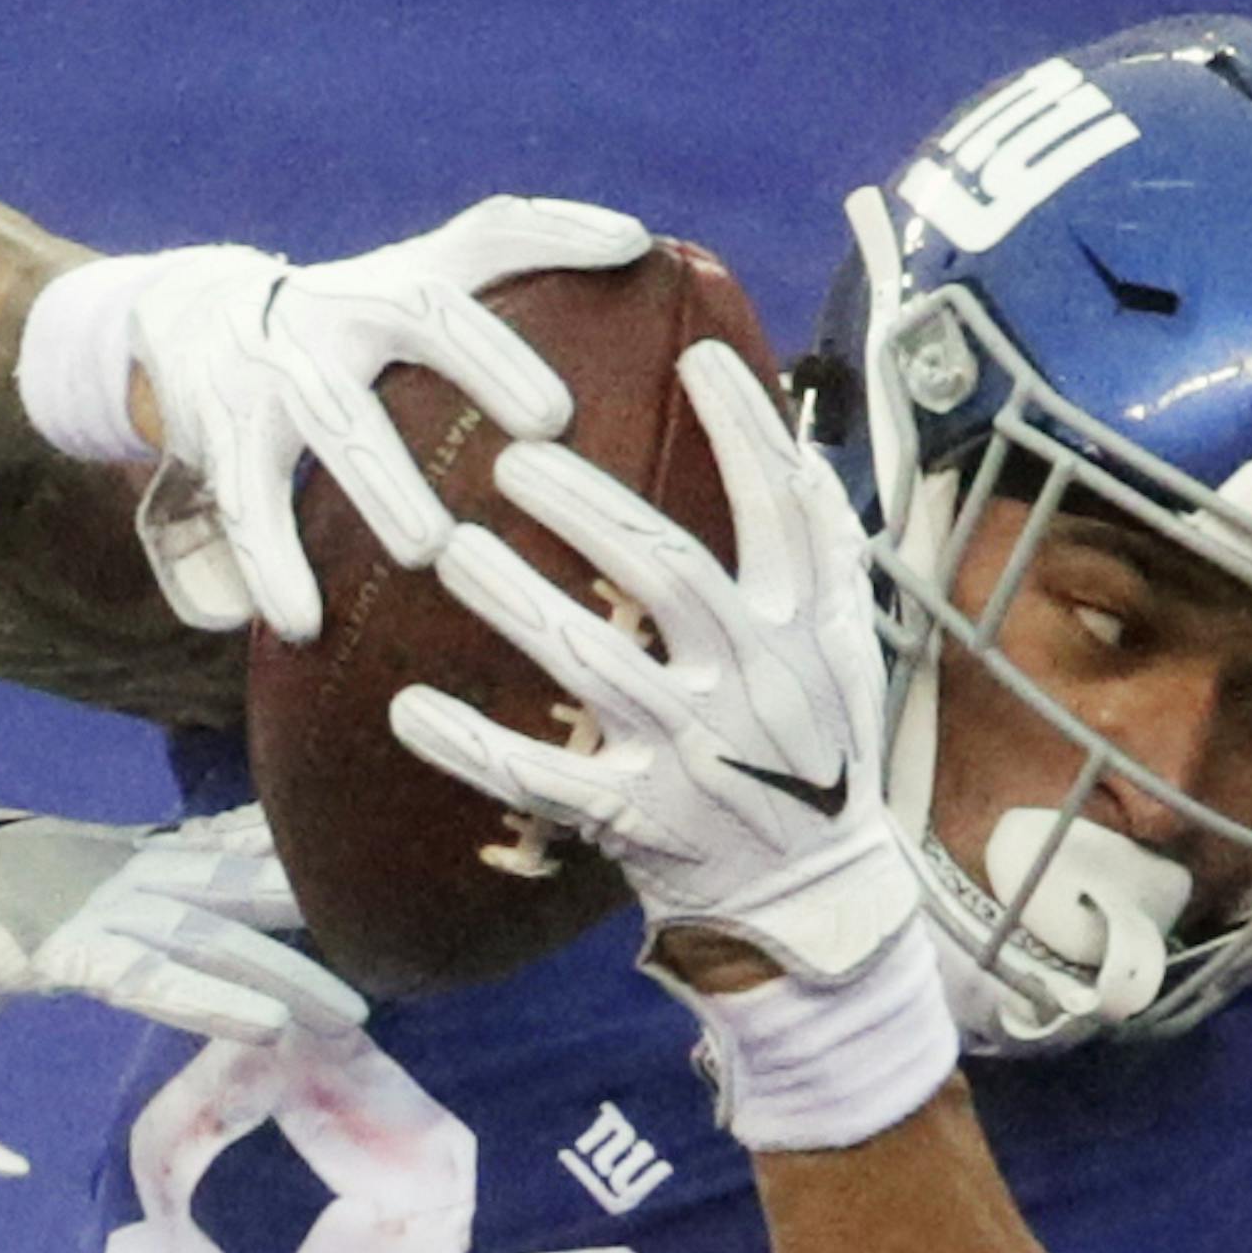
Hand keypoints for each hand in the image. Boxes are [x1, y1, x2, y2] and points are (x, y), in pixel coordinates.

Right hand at [0, 794, 364, 1174]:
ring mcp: (105, 909)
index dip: (280, 852)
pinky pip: (160, 985)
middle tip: (392, 934)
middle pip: (244, 889)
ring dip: (291, 979)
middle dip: (317, 913)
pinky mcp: (73, 953)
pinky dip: (217, 1006)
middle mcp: (124, 874)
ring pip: (221, 944)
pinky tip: (272, 1027)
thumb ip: (14, 958)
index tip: (339, 850)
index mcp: (111, 856)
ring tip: (357, 1013)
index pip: (214, 845)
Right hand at [128, 194, 650, 639]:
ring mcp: (277, 366)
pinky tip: (300, 625)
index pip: (489, 236)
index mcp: (403, 274)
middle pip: (418, 312)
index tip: (631, 250)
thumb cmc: (356, 318)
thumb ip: (520, 259)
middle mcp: (342, 305)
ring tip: (426, 547)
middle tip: (551, 423)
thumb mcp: (421, 277)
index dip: (557, 233)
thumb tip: (637, 243)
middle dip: (484, 359)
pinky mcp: (222, 433)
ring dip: (381, 480)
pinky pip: (245, 503)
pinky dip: (271, 562)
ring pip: (334, 417)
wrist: (194, 318)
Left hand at [389, 340, 918, 982]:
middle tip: (513, 458)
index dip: (746, 429)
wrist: (814, 901)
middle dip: (590, 510)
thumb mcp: (843, 651)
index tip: (696, 352)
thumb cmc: (814, 751)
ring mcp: (694, 756)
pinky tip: (408, 709)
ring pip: (594, 668)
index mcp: (808, 631)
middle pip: (669, 573)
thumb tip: (786, 433)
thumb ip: (817, 553)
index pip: (787, 510)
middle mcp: (754, 685)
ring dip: (517, 604)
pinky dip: (475, 748)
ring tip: (450, 550)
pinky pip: (544, 780)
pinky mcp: (639, 822)